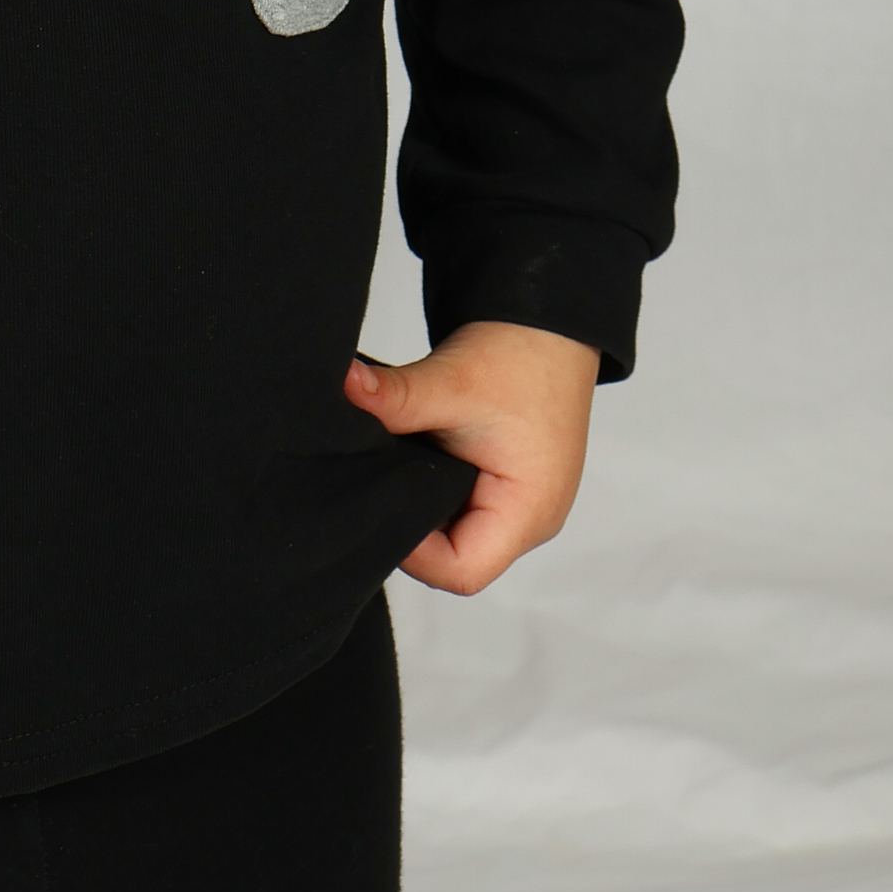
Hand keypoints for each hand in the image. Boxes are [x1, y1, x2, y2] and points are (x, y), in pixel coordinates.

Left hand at [345, 319, 600, 595]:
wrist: (548, 320)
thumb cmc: (520, 355)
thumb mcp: (452, 381)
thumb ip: (395, 398)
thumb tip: (344, 388)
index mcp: (529, 512)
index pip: (461, 571)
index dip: (413, 552)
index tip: (379, 501)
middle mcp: (531, 520)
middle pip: (457, 558)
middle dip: (412, 525)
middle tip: (376, 482)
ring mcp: (521, 505)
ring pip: (456, 533)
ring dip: (422, 501)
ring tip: (396, 464)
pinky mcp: (507, 484)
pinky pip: (463, 506)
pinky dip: (434, 485)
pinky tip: (413, 456)